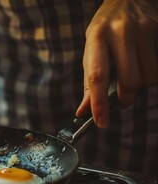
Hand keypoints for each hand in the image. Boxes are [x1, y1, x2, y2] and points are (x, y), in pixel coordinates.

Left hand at [76, 0, 157, 127]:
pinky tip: (142, 65)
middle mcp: (121, 31)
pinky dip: (151, 75)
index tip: (100, 121)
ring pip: (149, 76)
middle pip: (129, 80)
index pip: (97, 75)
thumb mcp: (91, 52)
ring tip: (132, 75)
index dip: (98, 102)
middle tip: (121, 100)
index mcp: (97, 37)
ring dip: (140, 85)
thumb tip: (83, 112)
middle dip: (125, 98)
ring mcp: (143, 29)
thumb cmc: (104, 32)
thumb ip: (88, 82)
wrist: (126, 0)